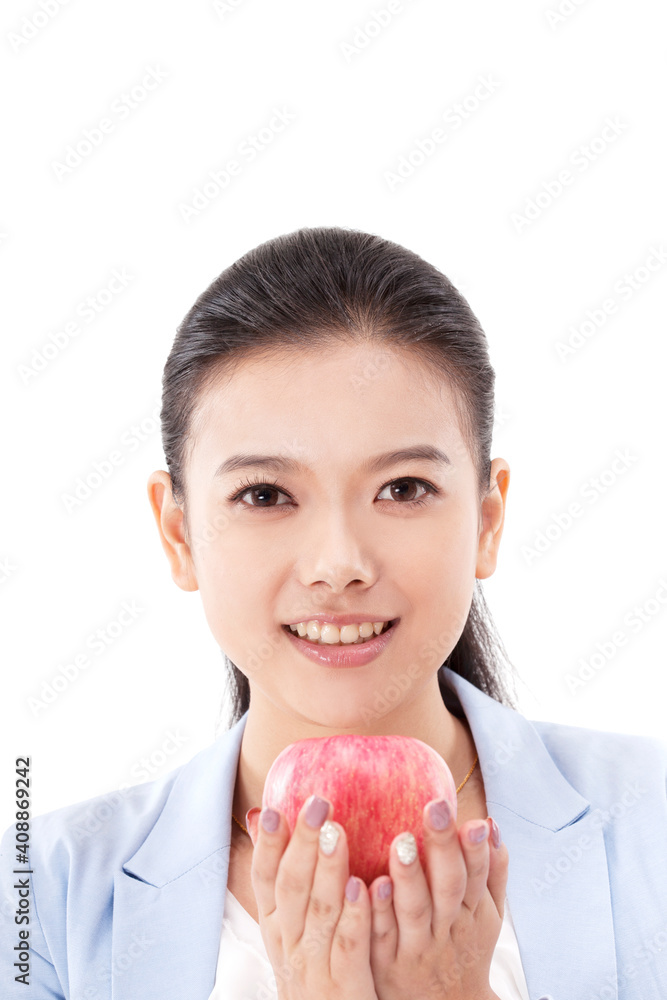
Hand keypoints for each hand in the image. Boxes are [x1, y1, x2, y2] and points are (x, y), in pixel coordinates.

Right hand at [247, 794, 378, 999]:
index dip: (265, 846)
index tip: (272, 809)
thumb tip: (257, 815)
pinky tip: (365, 887)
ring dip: (328, 870)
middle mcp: (290, 945)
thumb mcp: (291, 929)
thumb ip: (282, 878)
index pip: (265, 880)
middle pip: (291, 888)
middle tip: (317, 804)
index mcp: (277, 928)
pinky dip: (354, 916)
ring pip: (319, 912)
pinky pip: (348, 947)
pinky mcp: (344, 988)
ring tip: (338, 832)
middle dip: (301, 844)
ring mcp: (315, 966)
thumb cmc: (316, 971)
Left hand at [368, 800, 507, 999]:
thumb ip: (491, 870)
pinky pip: (382, 935)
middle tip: (434, 809)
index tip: (469, 818)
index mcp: (473, 911)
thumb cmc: (463, 947)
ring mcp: (417, 946)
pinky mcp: (386, 963)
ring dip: (409, 876)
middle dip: (443, 847)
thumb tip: (489, 823)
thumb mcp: (487, 914)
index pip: (476, 874)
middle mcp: (448, 927)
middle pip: (448, 886)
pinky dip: (379, 911)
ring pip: (415, 910)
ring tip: (401, 841)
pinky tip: (370, 884)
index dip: (474, 847)